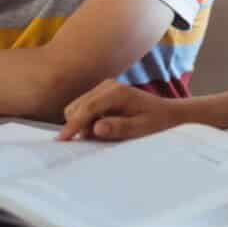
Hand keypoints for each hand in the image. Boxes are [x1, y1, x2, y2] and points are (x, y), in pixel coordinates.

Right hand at [58, 79, 178, 140]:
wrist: (166, 111)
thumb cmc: (155, 121)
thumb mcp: (140, 129)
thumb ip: (118, 128)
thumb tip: (96, 128)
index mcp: (117, 93)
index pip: (87, 108)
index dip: (73, 125)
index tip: (62, 140)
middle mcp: (107, 86)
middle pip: (77, 107)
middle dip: (79, 125)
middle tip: (98, 139)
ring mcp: (104, 87)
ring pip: (78, 107)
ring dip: (84, 123)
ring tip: (106, 132)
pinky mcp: (101, 93)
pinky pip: (84, 108)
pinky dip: (88, 120)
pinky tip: (104, 126)